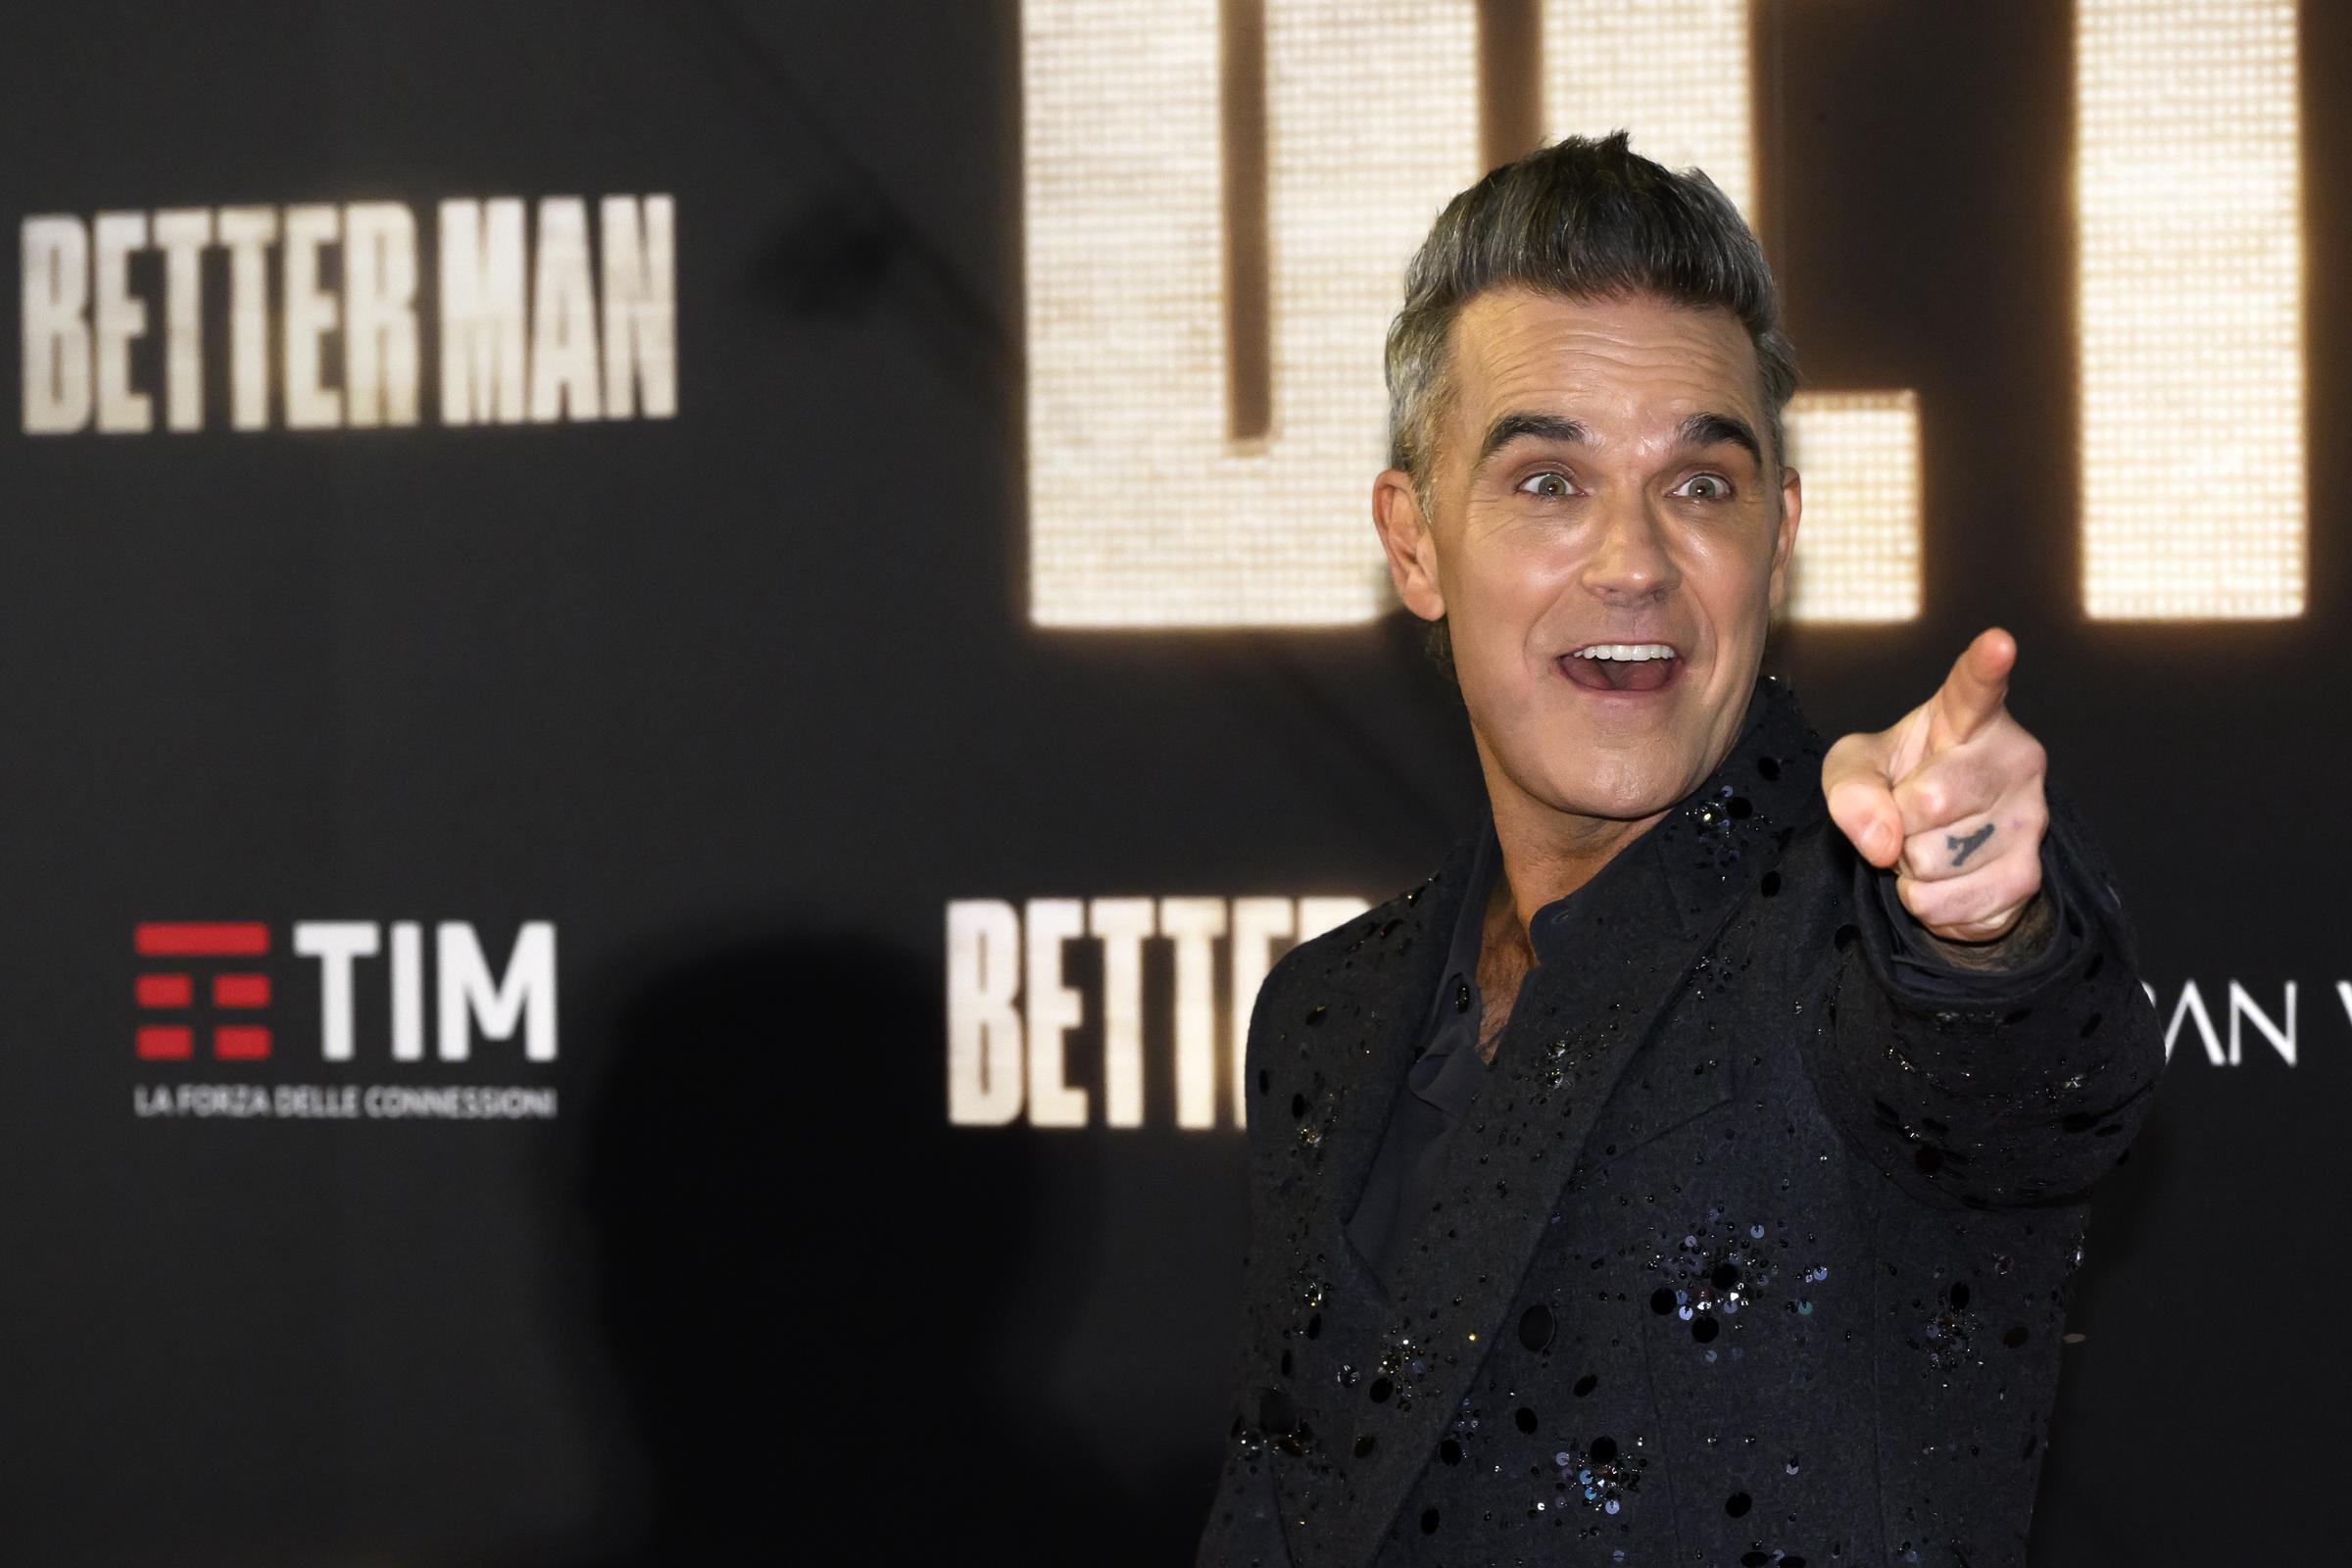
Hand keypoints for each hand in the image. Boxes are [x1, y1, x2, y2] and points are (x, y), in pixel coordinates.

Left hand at [1820, 627, 2048, 943]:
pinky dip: (1928, 904)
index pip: (1977, 688)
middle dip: (1896, 821)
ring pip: (1939, 860)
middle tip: (1906, 812)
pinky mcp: (2030, 874)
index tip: (1998, 641)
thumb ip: (1850, 788)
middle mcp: (2016, 759)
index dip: (1986, 665)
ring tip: (1926, 842)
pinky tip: (1940, 878)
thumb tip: (1883, 841)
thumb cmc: (1894, 783)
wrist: (1928, 842)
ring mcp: (2032, 818)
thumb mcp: (1851, 769)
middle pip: (1930, 802)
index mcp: (1970, 717)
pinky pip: (1955, 905)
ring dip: (1910, 867)